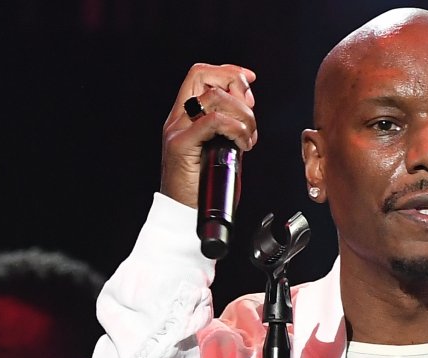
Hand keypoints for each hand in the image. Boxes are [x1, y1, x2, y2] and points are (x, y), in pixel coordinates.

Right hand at [160, 63, 256, 207]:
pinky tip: (242, 144)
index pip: (202, 74)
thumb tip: (249, 109)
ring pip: (213, 97)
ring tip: (248, 137)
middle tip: (250, 112)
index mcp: (186, 116)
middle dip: (236, 86)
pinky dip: (235, 129)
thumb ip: (232, 127)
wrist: (187, 214)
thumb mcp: (224, 150)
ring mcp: (177, 130)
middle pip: (203, 75)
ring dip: (242, 114)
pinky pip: (213, 121)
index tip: (250, 80)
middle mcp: (178, 118)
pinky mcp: (181, 144)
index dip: (229, 72)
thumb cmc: (206, 188)